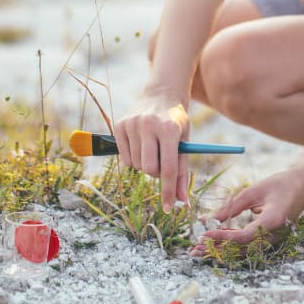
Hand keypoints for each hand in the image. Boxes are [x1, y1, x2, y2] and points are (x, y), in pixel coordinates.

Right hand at [113, 96, 189, 211]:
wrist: (161, 94)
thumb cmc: (176, 123)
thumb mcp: (185, 143)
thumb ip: (183, 172)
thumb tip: (182, 202)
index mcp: (169, 129)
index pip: (168, 169)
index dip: (168, 191)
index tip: (168, 208)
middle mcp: (148, 125)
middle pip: (149, 169)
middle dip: (156, 173)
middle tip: (162, 162)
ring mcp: (131, 124)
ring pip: (135, 166)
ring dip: (145, 165)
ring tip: (152, 150)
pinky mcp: (119, 125)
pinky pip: (124, 158)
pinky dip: (133, 159)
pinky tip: (141, 145)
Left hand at [194, 168, 303, 252]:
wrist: (303, 188)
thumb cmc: (280, 184)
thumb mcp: (254, 191)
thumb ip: (232, 207)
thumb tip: (208, 220)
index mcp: (272, 221)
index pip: (243, 236)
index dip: (222, 238)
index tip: (204, 234)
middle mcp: (273, 235)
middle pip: (241, 249)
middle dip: (217, 250)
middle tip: (193, 250)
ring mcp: (272, 239)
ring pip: (243, 250)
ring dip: (221, 250)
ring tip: (200, 250)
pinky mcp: (269, 238)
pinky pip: (248, 245)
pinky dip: (231, 244)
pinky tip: (215, 242)